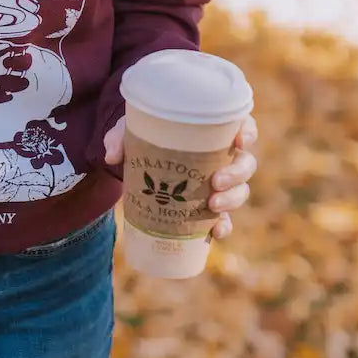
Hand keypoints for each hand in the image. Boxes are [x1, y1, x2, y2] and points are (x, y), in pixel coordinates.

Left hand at [103, 114, 258, 239]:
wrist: (138, 155)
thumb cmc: (143, 133)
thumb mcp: (129, 128)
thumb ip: (119, 136)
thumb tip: (110, 157)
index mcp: (211, 128)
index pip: (242, 125)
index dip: (247, 131)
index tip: (239, 141)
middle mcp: (222, 155)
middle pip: (245, 163)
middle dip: (237, 174)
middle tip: (216, 181)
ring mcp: (219, 181)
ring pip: (240, 190)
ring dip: (233, 200)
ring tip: (213, 205)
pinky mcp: (209, 204)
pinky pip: (224, 217)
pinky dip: (223, 226)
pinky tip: (215, 232)